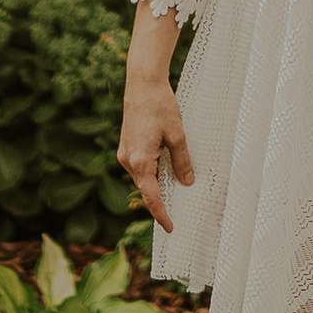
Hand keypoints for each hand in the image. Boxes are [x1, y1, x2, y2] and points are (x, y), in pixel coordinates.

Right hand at [118, 87, 193, 230]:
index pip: (151, 197)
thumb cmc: (160, 106)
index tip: (170, 227)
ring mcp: (125, 153)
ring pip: (142, 179)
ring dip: (156, 187)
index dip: (161, 214)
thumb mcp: (177, 136)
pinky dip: (151, 175)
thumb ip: (182, 162)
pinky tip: (165, 174)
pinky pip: (139, 168)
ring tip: (175, 194)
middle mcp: (128, 160)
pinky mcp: (126, 147)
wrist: (142, 85)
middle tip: (175, 217)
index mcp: (140, 161)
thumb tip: (187, 182)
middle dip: (159, 204)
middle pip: (145, 190)